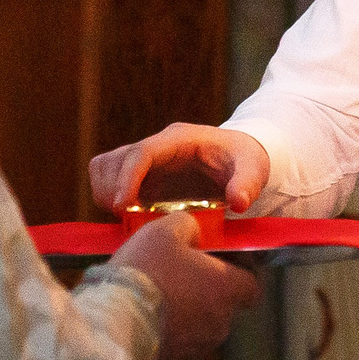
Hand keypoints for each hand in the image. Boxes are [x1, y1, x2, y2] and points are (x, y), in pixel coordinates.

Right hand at [89, 122, 270, 212]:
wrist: (239, 156)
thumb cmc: (244, 159)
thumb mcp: (253, 168)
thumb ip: (247, 183)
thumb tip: (238, 203)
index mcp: (178, 140)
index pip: (141, 153)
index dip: (126, 179)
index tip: (122, 207)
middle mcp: (156, 146)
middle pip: (113, 160)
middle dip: (111, 190)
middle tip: (126, 219)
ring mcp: (145, 160)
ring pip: (104, 168)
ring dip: (106, 194)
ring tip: (126, 218)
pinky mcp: (140, 175)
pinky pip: (108, 180)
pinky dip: (110, 198)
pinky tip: (130, 218)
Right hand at [112, 212, 262, 359]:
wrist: (113, 325)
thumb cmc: (145, 273)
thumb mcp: (165, 231)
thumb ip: (189, 226)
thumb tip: (196, 232)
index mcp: (227, 290)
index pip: (252, 286)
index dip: (239, 272)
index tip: (219, 262)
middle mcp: (220, 323)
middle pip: (223, 305)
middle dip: (206, 291)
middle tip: (178, 275)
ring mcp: (199, 349)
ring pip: (201, 326)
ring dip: (186, 313)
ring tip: (156, 296)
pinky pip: (180, 345)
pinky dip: (169, 333)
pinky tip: (144, 318)